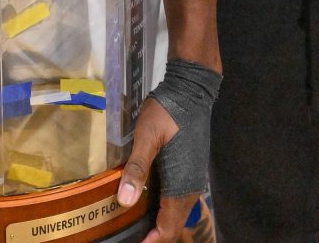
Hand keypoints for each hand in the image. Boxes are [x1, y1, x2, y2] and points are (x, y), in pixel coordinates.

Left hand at [117, 97, 193, 242]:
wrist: (191, 91)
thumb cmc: (168, 112)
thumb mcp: (146, 137)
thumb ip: (137, 169)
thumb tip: (125, 201)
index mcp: (181, 184)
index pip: (168, 226)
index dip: (153, 240)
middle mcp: (191, 186)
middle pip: (175, 224)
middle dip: (157, 234)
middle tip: (134, 235)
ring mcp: (193, 178)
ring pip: (179, 213)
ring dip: (162, 222)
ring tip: (139, 223)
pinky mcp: (192, 169)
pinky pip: (180, 199)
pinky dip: (166, 209)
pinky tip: (150, 202)